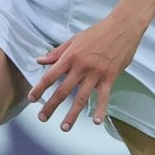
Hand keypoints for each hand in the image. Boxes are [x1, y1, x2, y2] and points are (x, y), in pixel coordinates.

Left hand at [30, 12, 147, 129]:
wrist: (122, 27)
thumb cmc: (98, 31)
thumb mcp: (75, 39)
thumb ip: (57, 52)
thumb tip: (39, 60)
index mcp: (70, 57)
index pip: (51, 76)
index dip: (39, 88)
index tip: (32, 99)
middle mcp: (81, 67)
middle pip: (63, 91)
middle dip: (51, 106)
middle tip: (42, 118)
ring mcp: (96, 73)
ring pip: (82, 98)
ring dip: (72, 114)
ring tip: (64, 127)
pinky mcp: (110, 77)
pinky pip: (104, 97)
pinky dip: (100, 109)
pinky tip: (96, 121)